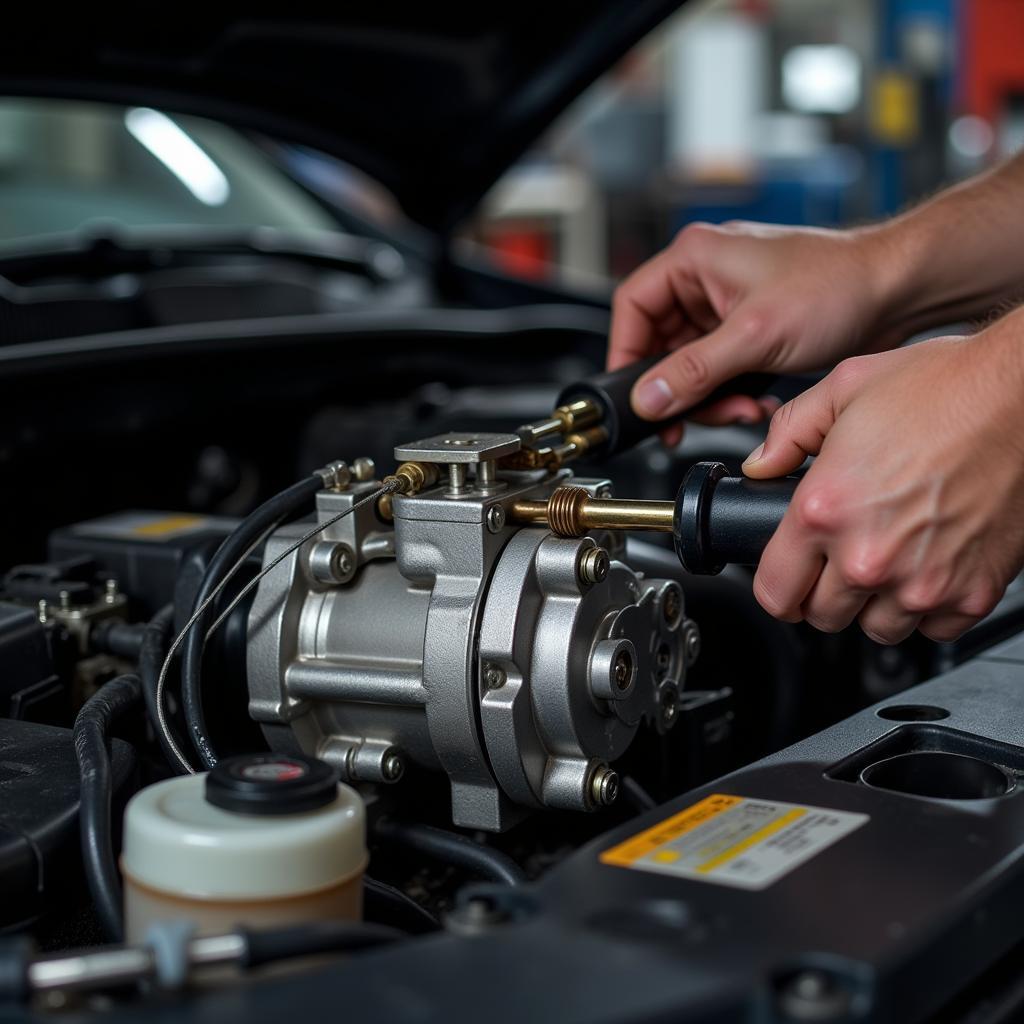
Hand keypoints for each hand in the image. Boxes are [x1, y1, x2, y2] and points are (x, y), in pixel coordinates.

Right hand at [608, 221, 906, 442]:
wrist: (897, 290)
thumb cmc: (838, 285)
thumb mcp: (754, 335)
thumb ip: (694, 371)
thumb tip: (648, 398)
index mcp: (695, 258)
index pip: (633, 307)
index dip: (627, 353)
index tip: (636, 394)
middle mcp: (705, 278)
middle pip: (660, 344)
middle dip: (680, 388)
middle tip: (692, 417)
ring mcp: (727, 305)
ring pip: (690, 363)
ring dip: (709, 396)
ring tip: (741, 409)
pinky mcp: (748, 329)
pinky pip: (718, 369)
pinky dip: (730, 392)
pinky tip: (755, 400)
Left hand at [744, 321, 1023, 642]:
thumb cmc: (945, 389)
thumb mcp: (843, 389)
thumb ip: (788, 433)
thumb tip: (760, 466)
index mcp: (824, 510)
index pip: (774, 593)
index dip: (775, 586)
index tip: (786, 576)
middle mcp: (869, 556)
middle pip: (821, 617)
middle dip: (822, 591)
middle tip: (838, 556)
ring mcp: (923, 582)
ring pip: (876, 629)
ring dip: (873, 602)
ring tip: (887, 556)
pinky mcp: (972, 593)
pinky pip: (931, 629)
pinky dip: (925, 607)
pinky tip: (926, 564)